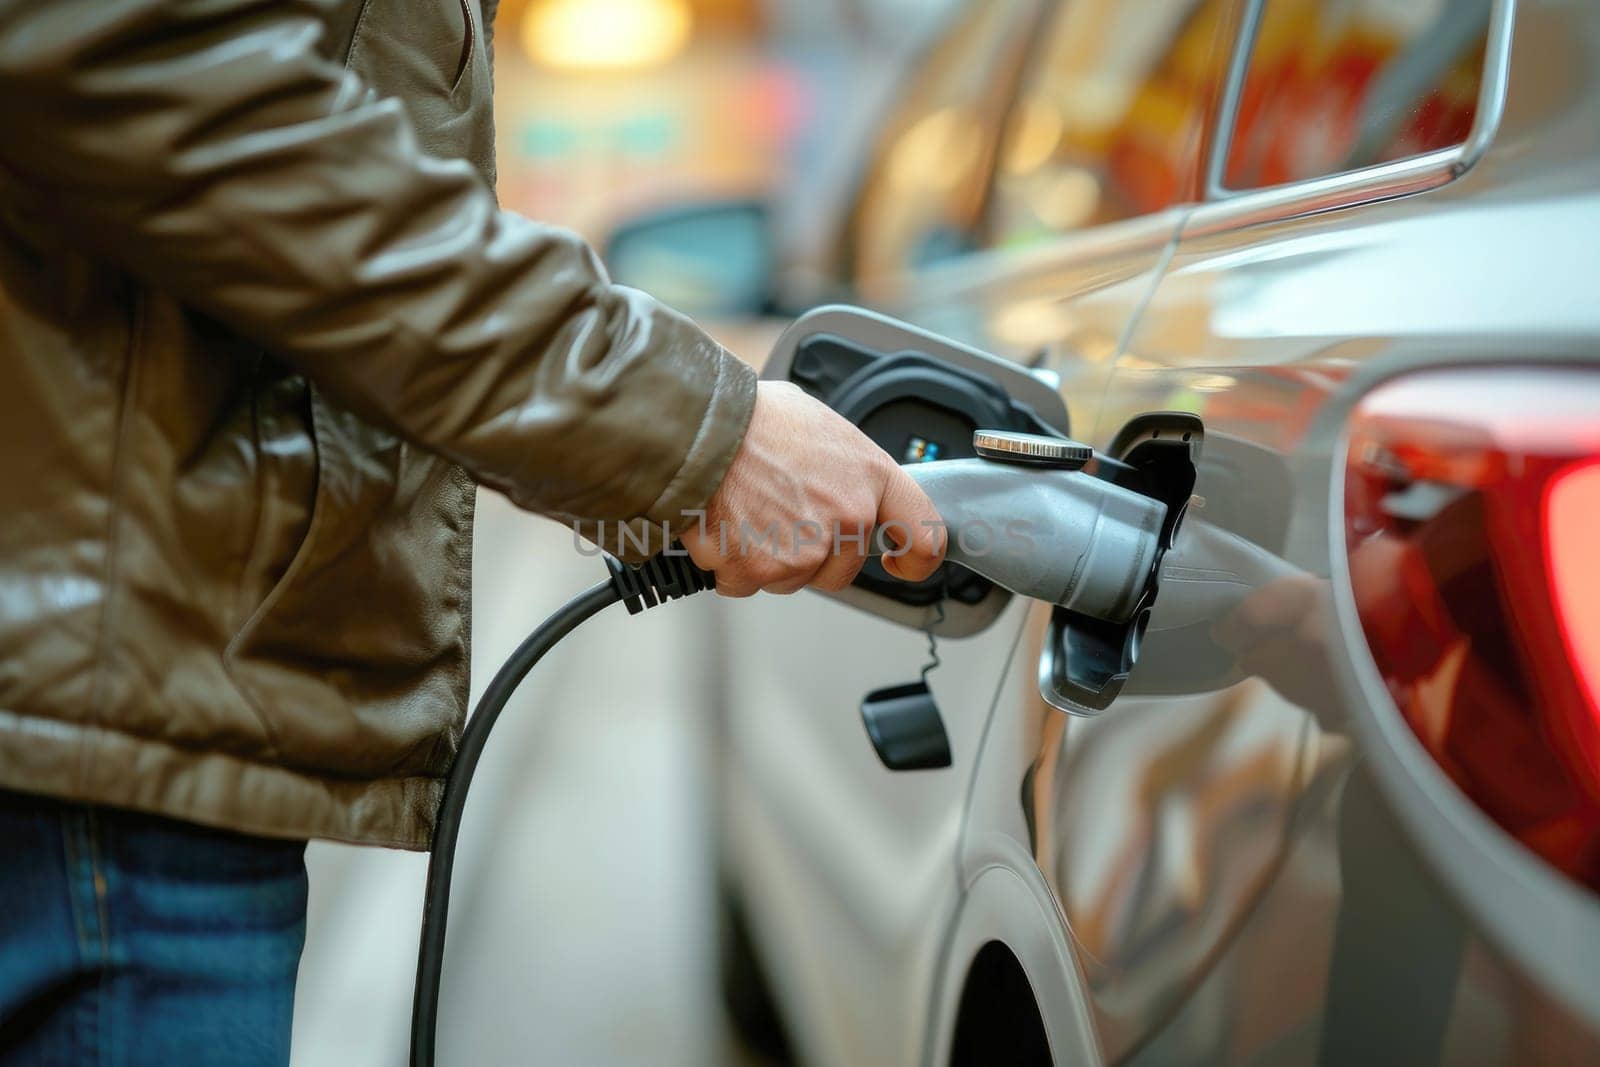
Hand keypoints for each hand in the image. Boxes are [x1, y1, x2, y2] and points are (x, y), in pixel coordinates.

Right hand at [682, 381, 945, 596]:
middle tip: (778, 514)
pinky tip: (722, 524)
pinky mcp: (756, 569)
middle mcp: (846, 520)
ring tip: (746, 509)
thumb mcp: (826, 429)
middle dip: (810, 554)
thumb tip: (846, 486)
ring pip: (787, 580)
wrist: (701, 425)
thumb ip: (848, 471)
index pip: (925, 538)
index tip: (898, 562)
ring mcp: (801, 550)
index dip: (915, 560)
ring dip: (765, 558)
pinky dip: (728, 563)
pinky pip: (742, 583)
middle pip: (838, 571)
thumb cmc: (757, 417)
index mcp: (872, 480)